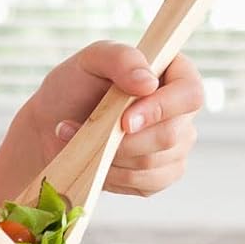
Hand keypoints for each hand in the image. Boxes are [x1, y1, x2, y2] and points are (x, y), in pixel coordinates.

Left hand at [21, 42, 205, 197]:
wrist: (54, 122)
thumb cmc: (76, 85)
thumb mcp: (91, 59)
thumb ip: (121, 58)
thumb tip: (148, 83)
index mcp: (175, 74)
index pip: (191, 94)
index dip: (162, 109)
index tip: (125, 120)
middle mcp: (182, 112)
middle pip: (173, 135)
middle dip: (125, 140)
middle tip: (88, 127)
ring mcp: (176, 146)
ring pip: (154, 164)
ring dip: (111, 155)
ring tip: (82, 139)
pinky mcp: (160, 175)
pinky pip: (145, 184)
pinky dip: (112, 175)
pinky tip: (94, 158)